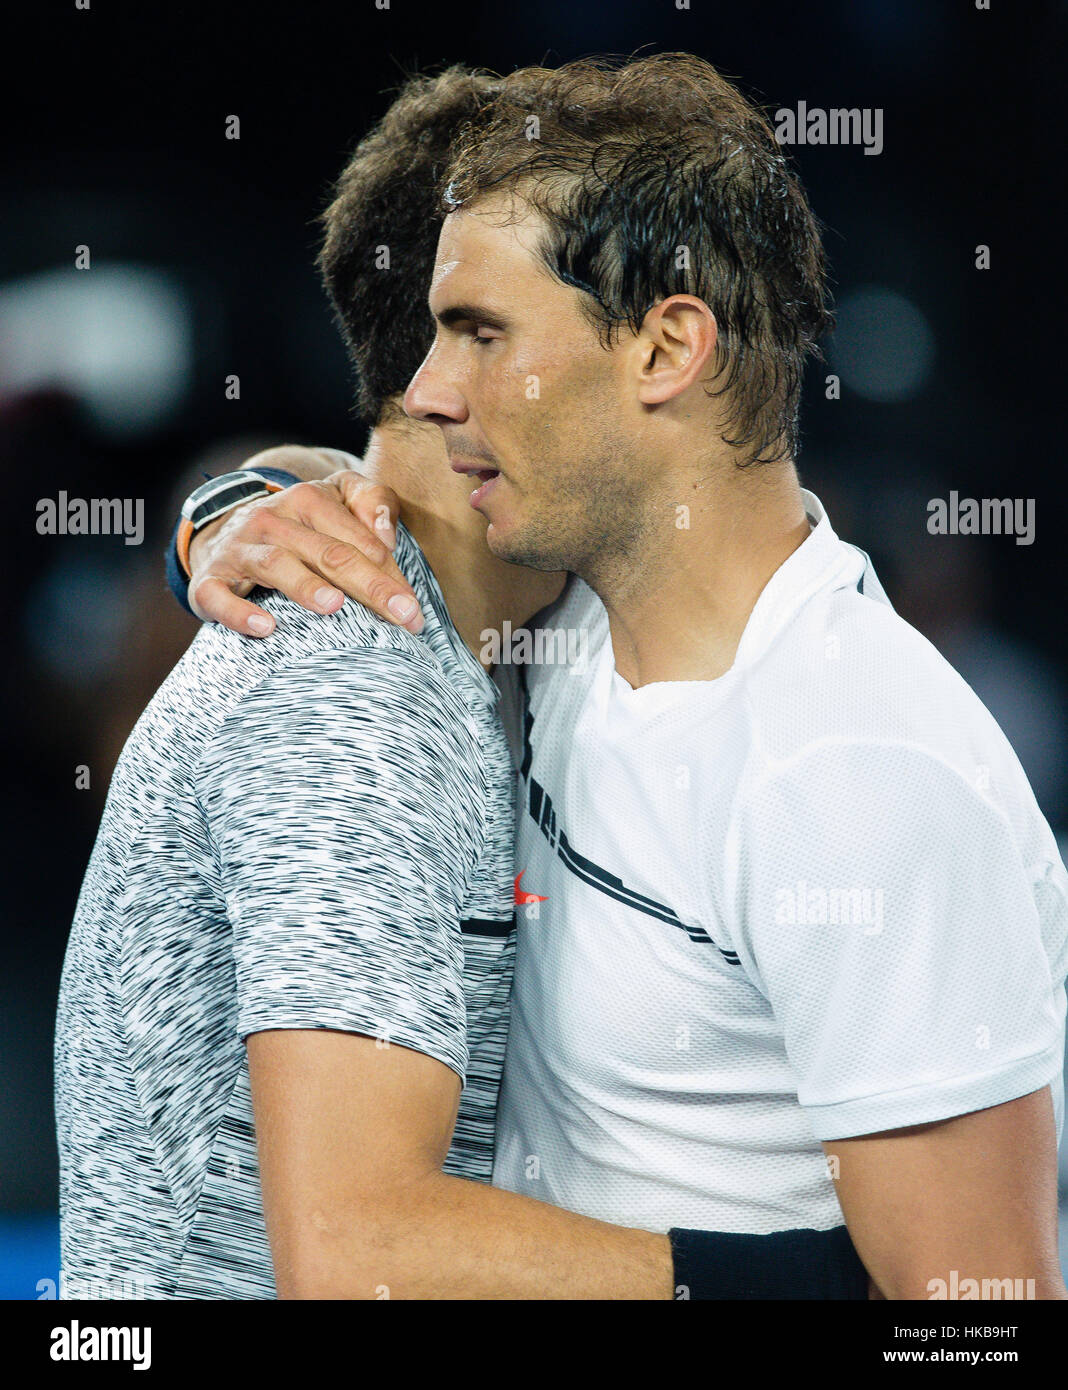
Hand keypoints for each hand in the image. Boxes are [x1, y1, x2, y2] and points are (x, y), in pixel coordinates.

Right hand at [188, 464, 422, 636]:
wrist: (224, 534)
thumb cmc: (298, 526)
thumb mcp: (335, 498)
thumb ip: (371, 501)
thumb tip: (388, 535)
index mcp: (309, 499)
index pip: (359, 539)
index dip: (391, 573)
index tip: (415, 610)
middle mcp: (273, 520)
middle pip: (328, 552)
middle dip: (370, 585)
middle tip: (402, 616)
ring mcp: (240, 549)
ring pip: (276, 564)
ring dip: (306, 585)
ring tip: (335, 606)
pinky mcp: (210, 580)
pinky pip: (219, 596)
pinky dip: (240, 612)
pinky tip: (267, 627)